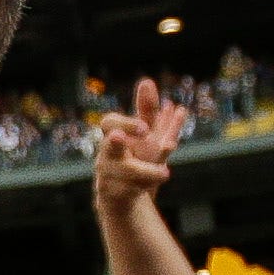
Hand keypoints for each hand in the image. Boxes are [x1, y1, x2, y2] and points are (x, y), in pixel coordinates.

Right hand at [89, 77, 187, 217]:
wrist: (119, 193)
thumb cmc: (131, 156)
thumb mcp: (142, 134)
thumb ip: (145, 109)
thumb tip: (147, 81)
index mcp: (113, 136)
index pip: (110, 123)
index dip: (126, 124)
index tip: (144, 127)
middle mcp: (108, 154)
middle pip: (109, 146)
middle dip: (115, 142)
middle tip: (120, 137)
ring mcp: (109, 174)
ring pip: (125, 171)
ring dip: (145, 171)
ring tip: (165, 172)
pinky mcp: (115, 193)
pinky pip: (131, 190)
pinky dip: (145, 186)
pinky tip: (161, 178)